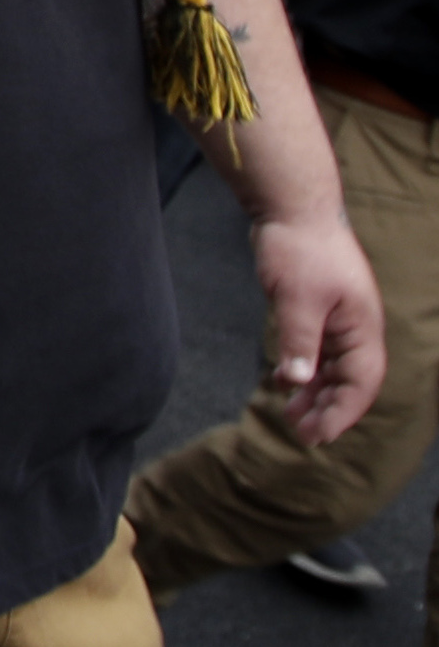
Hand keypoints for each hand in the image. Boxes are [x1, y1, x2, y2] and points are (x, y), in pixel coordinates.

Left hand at [253, 208, 384, 445]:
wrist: (292, 209)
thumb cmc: (300, 249)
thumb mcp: (297, 298)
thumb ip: (298, 341)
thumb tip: (297, 382)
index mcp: (362, 326)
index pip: (362, 382)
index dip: (343, 413)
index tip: (318, 437)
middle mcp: (356, 327)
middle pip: (350, 381)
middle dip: (329, 410)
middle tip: (300, 436)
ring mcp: (339, 319)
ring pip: (334, 369)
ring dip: (315, 394)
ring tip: (290, 417)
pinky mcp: (319, 311)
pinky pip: (318, 352)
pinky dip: (304, 371)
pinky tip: (284, 384)